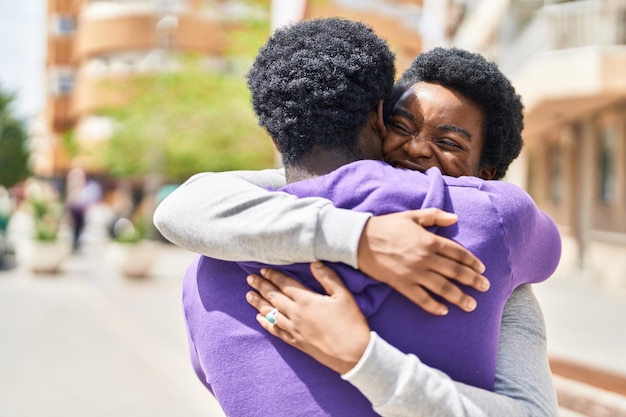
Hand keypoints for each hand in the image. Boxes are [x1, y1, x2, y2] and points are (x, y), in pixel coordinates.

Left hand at [246, 262, 370, 374]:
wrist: (353, 355)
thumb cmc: (351, 324)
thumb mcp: (344, 296)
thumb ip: (328, 278)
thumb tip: (314, 263)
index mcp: (307, 300)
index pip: (285, 284)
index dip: (273, 275)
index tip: (263, 270)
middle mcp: (296, 314)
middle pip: (274, 297)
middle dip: (261, 286)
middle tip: (250, 278)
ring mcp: (294, 330)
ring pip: (271, 313)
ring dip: (258, 303)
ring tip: (248, 296)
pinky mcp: (297, 342)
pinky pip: (276, 331)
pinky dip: (266, 323)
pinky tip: (259, 319)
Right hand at [357, 208, 489, 315]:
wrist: (359, 240)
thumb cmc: (386, 226)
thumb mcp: (411, 216)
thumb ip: (434, 216)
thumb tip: (455, 218)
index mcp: (429, 240)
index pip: (457, 253)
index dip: (472, 262)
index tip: (481, 269)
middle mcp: (425, 258)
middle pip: (455, 272)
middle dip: (473, 281)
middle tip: (485, 287)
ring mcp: (414, 273)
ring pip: (443, 288)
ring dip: (459, 297)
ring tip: (471, 305)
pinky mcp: (402, 284)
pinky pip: (421, 298)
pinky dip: (433, 306)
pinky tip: (443, 311)